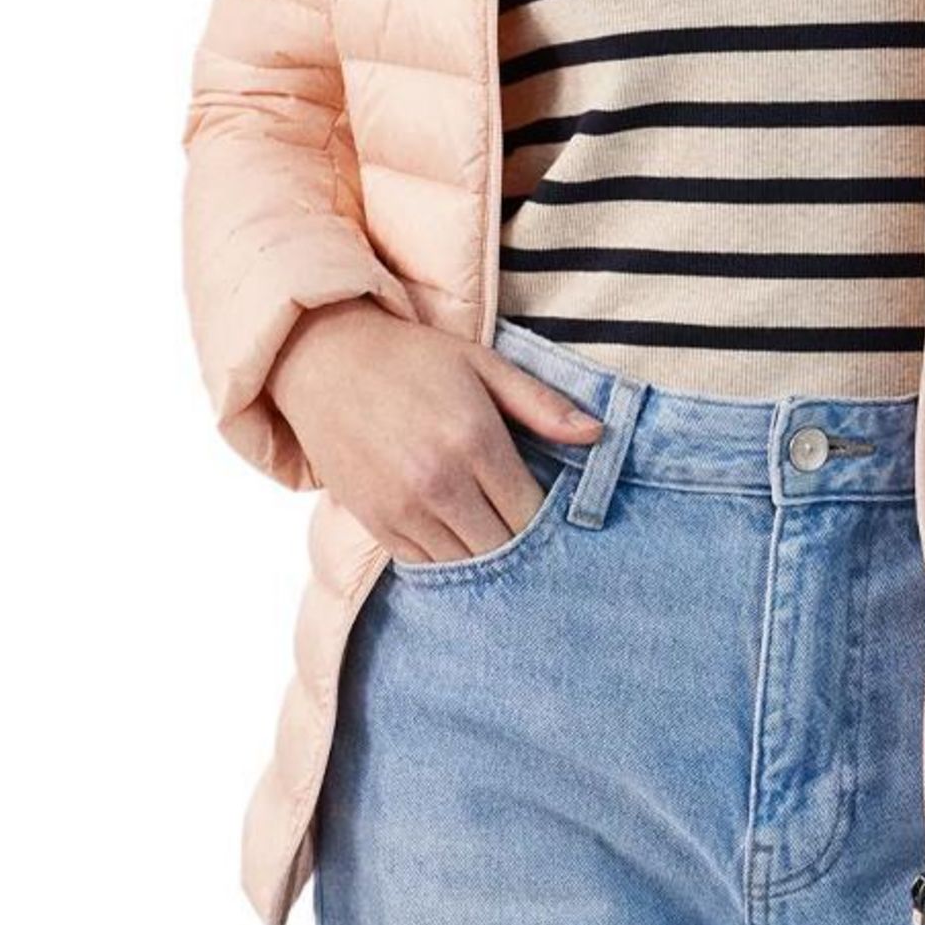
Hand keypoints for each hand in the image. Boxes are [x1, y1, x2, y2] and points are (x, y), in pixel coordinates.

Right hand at [268, 299, 605, 562]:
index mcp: (474, 440)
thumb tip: (598, 434)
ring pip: (465, 565)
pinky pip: (425, 565)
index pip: (530, 513)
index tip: (557, 515)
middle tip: (532, 534)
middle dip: (523, 547)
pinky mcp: (375, 523)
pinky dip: (448, 559)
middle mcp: (439, 482)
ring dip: (486, 557)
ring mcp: (403, 509)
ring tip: (498, 538)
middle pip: (502, 548)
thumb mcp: (484, 365)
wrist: (326, 360)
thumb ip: (542, 404)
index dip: (549, 521)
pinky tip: (459, 538)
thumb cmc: (413, 358)